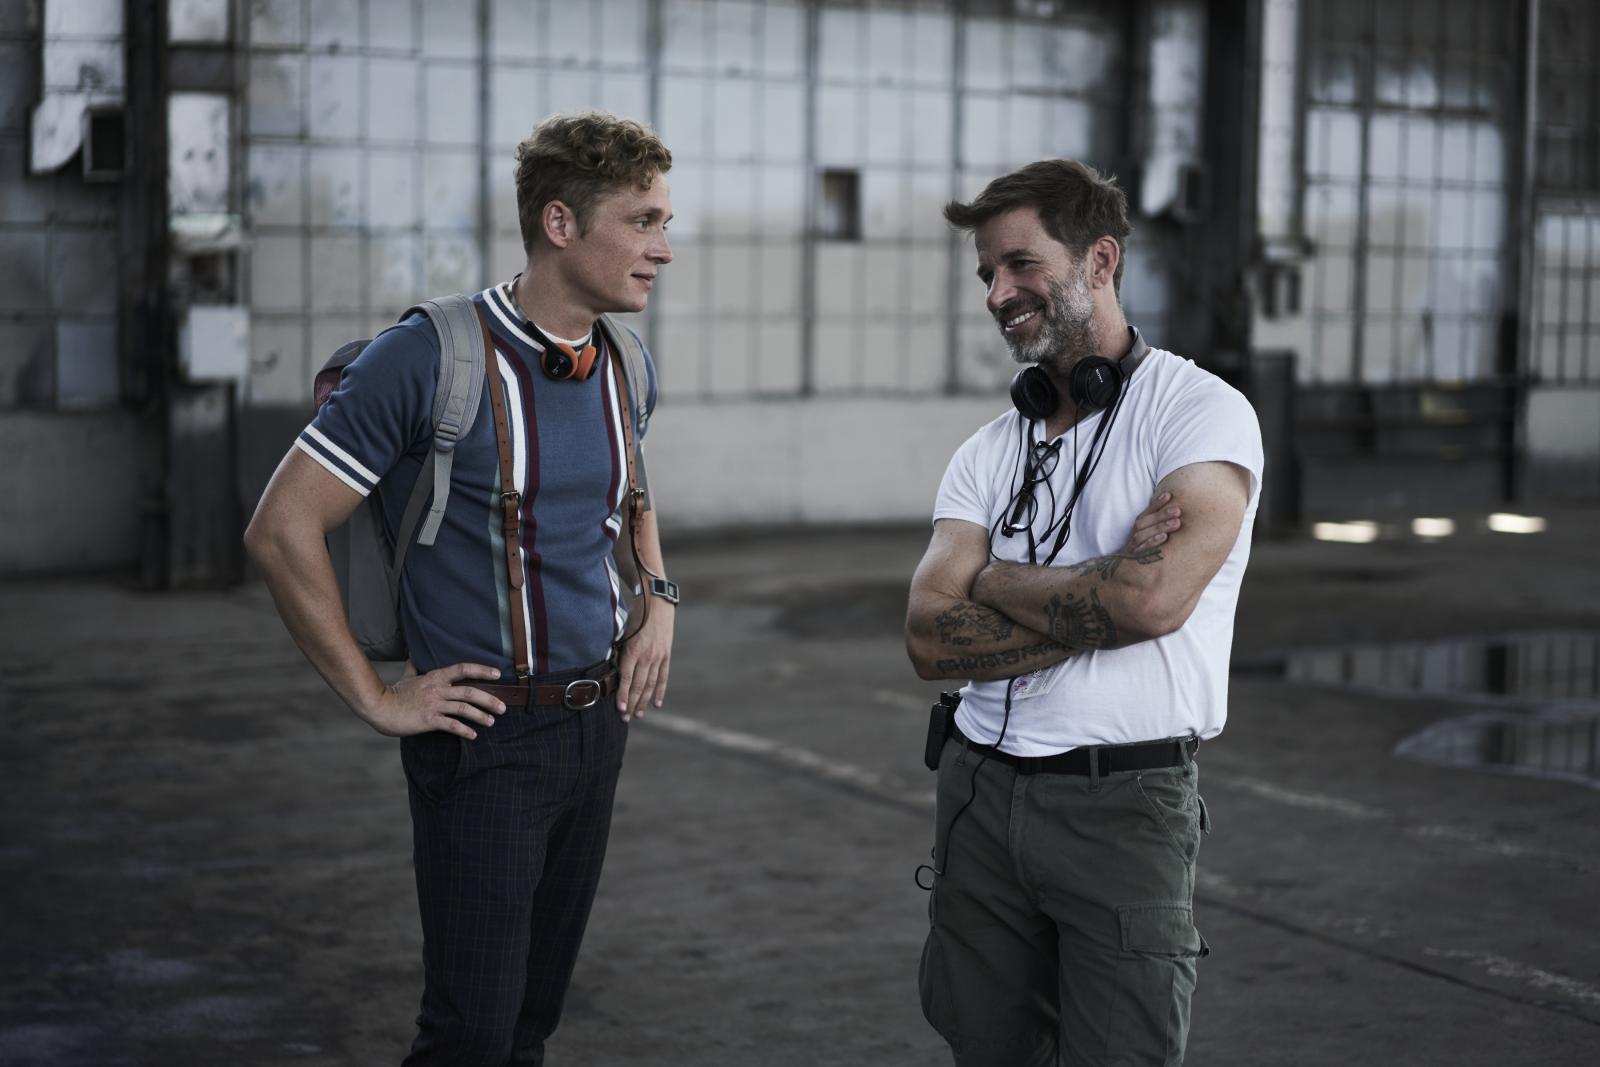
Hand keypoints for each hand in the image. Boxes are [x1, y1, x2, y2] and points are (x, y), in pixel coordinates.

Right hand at [360, 661, 507, 739]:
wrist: (379, 707)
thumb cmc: (394, 693)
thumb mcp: (407, 676)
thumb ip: (414, 665)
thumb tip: (414, 653)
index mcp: (435, 677)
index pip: (463, 669)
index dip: (482, 670)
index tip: (497, 674)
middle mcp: (438, 689)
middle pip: (469, 692)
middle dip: (489, 699)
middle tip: (503, 707)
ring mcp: (433, 705)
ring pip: (464, 709)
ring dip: (481, 716)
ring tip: (492, 721)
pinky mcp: (428, 720)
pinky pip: (451, 725)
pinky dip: (464, 730)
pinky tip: (473, 735)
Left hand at [617, 601, 673, 721]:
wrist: (657, 601)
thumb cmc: (635, 615)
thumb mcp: (623, 631)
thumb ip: (619, 651)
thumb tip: (612, 670)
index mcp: (633, 649)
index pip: (627, 678)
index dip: (622, 695)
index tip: (619, 709)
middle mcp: (647, 655)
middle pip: (638, 685)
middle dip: (631, 703)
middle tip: (626, 718)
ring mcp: (658, 656)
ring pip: (650, 684)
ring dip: (644, 701)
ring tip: (638, 714)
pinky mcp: (666, 655)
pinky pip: (663, 676)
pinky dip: (659, 691)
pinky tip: (656, 703)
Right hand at [1121, 491, 1180, 555]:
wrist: (1127, 572)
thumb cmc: (1145, 550)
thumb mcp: (1149, 536)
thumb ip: (1158, 523)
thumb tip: (1172, 504)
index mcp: (1138, 528)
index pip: (1146, 513)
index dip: (1156, 504)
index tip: (1169, 495)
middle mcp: (1134, 536)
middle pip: (1144, 522)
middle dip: (1161, 515)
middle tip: (1178, 511)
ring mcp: (1133, 547)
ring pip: (1143, 534)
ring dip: (1160, 527)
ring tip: (1177, 523)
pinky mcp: (1135, 558)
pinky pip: (1142, 549)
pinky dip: (1153, 542)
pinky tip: (1164, 537)